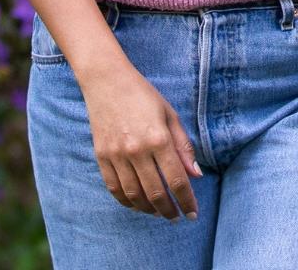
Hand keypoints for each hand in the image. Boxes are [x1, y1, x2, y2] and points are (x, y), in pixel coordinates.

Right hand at [80, 64, 201, 219]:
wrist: (106, 81)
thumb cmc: (143, 95)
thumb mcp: (170, 115)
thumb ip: (183, 146)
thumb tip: (195, 175)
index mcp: (159, 139)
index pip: (177, 180)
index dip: (187, 201)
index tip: (192, 214)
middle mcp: (137, 150)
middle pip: (156, 193)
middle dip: (170, 211)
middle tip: (177, 217)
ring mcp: (117, 154)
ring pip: (134, 195)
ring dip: (149, 210)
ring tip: (159, 213)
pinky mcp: (101, 156)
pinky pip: (114, 188)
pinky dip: (127, 201)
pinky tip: (137, 204)